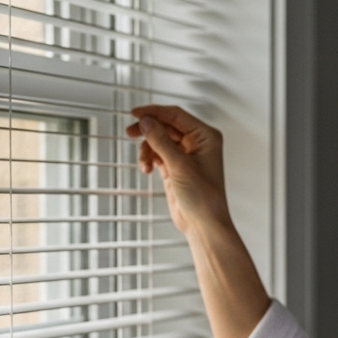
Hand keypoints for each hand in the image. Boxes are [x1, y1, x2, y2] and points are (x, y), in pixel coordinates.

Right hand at [128, 105, 230, 238]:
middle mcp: (197, 143)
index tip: (136, 113)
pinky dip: (149, 159)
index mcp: (206, 136)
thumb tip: (146, 121)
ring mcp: (185, 155)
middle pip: (166, 126)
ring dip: (147, 149)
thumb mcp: (179, 165)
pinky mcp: (175, 167)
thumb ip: (161, 141)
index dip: (154, 112)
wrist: (203, 224)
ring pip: (159, 140)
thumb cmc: (204, 198)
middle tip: (131, 132)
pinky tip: (147, 168)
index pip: (176, 116)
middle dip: (148, 130)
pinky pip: (157, 154)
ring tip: (144, 163)